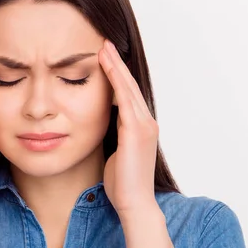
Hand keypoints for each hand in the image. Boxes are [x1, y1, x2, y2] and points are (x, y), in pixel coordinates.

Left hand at [98, 39, 158, 214]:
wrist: (134, 204)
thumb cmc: (123, 184)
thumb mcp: (116, 153)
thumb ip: (114, 136)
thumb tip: (101, 125)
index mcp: (141, 127)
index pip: (127, 94)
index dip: (117, 74)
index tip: (104, 57)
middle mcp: (146, 122)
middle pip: (129, 85)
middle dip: (116, 63)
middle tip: (104, 43)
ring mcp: (144, 125)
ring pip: (128, 88)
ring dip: (115, 66)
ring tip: (103, 47)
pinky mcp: (137, 130)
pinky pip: (125, 99)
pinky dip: (116, 81)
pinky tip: (106, 67)